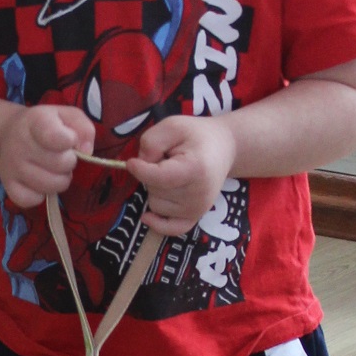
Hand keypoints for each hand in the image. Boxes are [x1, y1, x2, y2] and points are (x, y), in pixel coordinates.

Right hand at [0, 105, 95, 207]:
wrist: (8, 133)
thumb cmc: (45, 125)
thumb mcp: (67, 116)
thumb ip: (84, 129)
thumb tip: (86, 152)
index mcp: (36, 121)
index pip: (55, 137)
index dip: (70, 141)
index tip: (69, 139)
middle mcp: (19, 144)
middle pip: (61, 165)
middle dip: (69, 162)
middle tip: (61, 155)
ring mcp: (11, 167)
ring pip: (52, 186)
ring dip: (59, 180)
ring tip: (52, 169)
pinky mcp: (9, 186)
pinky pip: (34, 200)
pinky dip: (41, 195)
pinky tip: (39, 181)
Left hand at [131, 115, 237, 233]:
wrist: (224, 148)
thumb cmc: (197, 135)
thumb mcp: (172, 126)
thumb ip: (151, 142)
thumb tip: (140, 165)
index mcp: (195, 169)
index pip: (158, 178)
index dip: (140, 170)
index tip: (131, 162)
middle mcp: (198, 194)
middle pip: (154, 190)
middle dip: (152, 175)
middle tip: (168, 161)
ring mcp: (198, 209)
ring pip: (155, 206)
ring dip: (156, 190)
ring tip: (172, 174)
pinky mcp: (195, 218)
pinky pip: (169, 229)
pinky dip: (157, 223)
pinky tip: (147, 216)